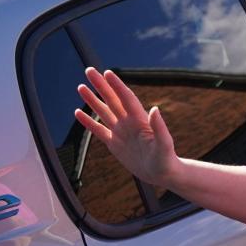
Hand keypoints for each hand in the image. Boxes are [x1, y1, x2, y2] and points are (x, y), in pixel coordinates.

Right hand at [75, 67, 179, 187]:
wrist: (163, 174)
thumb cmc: (167, 159)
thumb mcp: (164, 144)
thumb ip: (159, 127)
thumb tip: (154, 109)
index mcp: (140, 120)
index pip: (126, 98)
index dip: (117, 86)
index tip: (107, 73)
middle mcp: (129, 123)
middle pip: (112, 100)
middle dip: (101, 85)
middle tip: (89, 71)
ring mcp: (120, 132)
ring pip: (103, 112)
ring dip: (92, 100)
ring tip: (81, 87)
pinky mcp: (114, 144)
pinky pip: (98, 130)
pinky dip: (88, 122)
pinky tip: (78, 112)